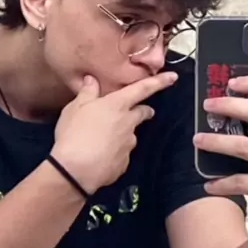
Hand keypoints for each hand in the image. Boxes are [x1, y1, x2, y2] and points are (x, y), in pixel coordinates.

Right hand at [52, 72, 177, 193]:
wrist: (75, 170)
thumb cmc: (74, 133)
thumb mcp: (75, 108)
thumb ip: (87, 93)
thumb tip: (92, 80)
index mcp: (117, 105)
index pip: (143, 89)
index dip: (159, 82)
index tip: (173, 77)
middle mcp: (128, 123)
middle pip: (142, 113)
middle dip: (144, 110)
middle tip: (139, 111)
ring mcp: (128, 145)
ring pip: (130, 135)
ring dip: (124, 133)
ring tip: (105, 137)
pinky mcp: (124, 163)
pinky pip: (122, 154)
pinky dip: (115, 152)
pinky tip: (101, 155)